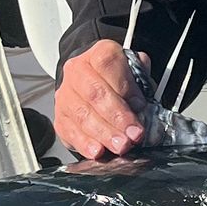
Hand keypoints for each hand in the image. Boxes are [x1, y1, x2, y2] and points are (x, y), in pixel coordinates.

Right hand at [55, 40, 145, 158]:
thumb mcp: (135, 72)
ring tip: (121, 146)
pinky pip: (71, 131)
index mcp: (97, 54)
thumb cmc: (117, 81)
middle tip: (133, 134)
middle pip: (95, 93)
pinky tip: (98, 151)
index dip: (126, 86)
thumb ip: (141, 78)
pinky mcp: (60, 118)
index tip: (140, 105)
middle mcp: (77, 71)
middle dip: (117, 117)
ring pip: (83, 115)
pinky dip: (85, 144)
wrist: (92, 85)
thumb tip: (145, 93)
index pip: (108, 64)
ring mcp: (65, 95)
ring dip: (105, 134)